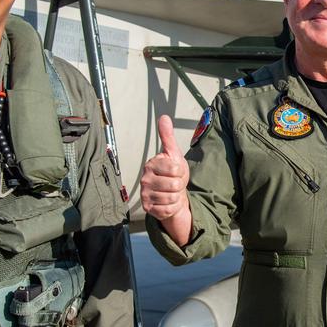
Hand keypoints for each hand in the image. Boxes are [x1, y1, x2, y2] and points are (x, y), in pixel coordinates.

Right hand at [140, 115, 192, 241]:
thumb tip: (164, 117)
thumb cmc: (172, 172)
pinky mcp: (148, 208)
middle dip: (180, 185)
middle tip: (174, 183)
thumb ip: (168, 136)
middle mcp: (145, 179)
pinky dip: (173, 207)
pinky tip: (168, 202)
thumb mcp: (173, 153)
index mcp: (151, 164)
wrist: (171, 192)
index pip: (176, 169)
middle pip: (175, 185)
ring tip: (172, 192)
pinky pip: (168, 209)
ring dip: (177, 196)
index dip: (181, 172)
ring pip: (172, 198)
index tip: (176, 171)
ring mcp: (145, 194)